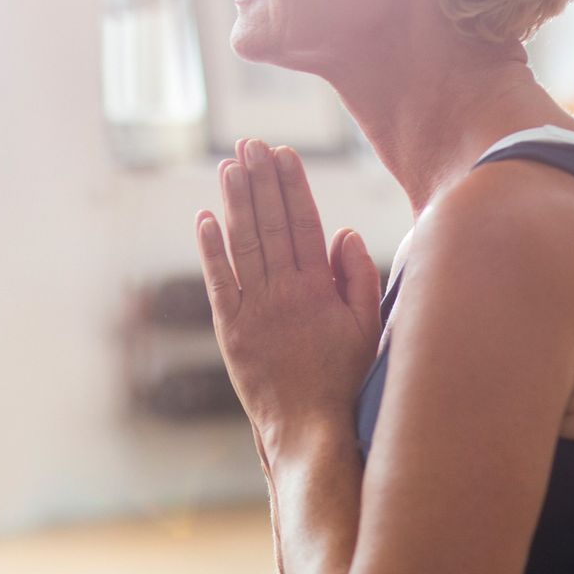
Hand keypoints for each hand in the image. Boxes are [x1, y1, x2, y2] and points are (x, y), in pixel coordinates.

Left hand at [195, 139, 381, 460]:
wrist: (307, 428)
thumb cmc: (343, 378)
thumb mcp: (367, 327)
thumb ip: (358, 276)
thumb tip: (344, 231)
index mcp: (319, 288)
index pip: (304, 222)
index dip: (292, 184)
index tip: (284, 152)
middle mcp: (283, 292)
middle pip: (270, 224)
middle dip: (260, 180)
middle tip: (249, 144)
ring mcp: (253, 309)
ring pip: (242, 244)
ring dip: (234, 202)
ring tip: (229, 166)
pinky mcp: (229, 329)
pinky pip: (218, 280)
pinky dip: (210, 247)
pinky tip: (205, 218)